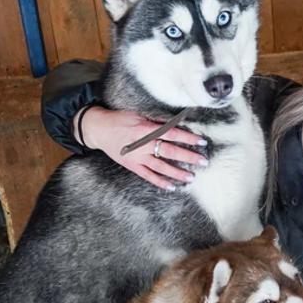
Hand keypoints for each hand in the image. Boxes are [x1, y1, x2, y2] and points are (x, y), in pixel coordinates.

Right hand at [79, 106, 208, 189]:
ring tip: (191, 177)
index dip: (187, 138)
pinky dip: (159, 182)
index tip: (202, 142)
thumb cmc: (120, 119)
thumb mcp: (138, 115)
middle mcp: (142, 144)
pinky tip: (171, 187)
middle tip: (203, 161)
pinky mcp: (131, 166)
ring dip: (177, 173)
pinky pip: (147, 176)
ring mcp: (137, 157)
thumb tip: (176, 124)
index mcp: (146, 129)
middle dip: (188, 157)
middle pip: (169, 152)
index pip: (171, 134)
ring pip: (160, 167)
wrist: (98, 129)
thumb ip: (157, 121)